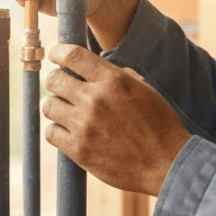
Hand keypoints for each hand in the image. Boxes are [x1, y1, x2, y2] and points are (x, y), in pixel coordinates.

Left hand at [43, 45, 190, 195]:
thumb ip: (116, 77)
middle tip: (63, 88)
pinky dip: (58, 130)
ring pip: (49, 106)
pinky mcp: (79, 149)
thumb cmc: (159, 124)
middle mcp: (96, 98)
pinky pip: (51, 132)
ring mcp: (85, 125)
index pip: (72, 55)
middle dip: (56, 81)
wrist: (167, 162)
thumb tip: (91, 70)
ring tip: (68, 111)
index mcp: (114, 80)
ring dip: (56, 106)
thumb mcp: (144, 90)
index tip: (55, 56)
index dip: (58, 52)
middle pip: (54, 80)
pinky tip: (70, 131)